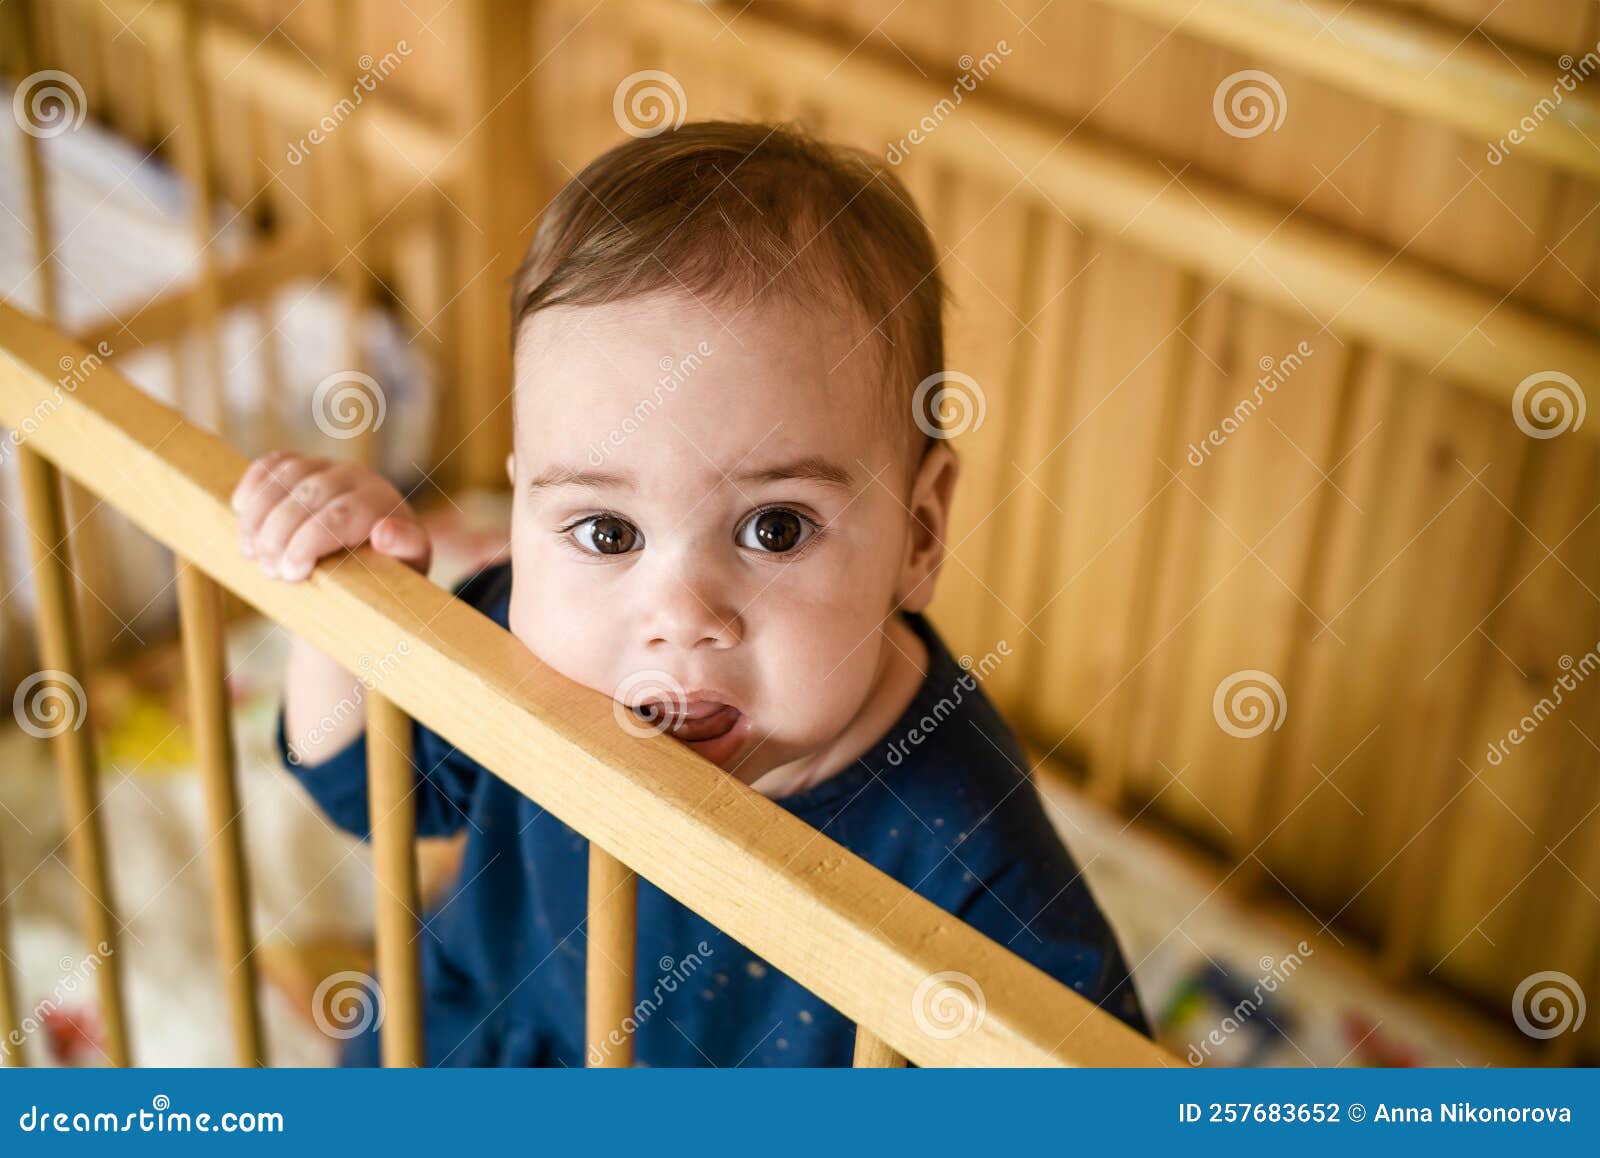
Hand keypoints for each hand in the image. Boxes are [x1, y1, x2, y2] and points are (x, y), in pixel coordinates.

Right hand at [232, 451, 430, 580]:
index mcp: (382, 502)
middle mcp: (357, 477)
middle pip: (308, 497)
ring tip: (250, 552)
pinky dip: (253, 482)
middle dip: (279, 534)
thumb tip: (385, 532)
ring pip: (286, 477)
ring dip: (259, 514)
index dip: (308, 542)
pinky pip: (273, 463)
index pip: (340, 515)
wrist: (379, 552)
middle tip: (269, 571)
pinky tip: (239, 508)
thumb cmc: (391, 567)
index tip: (291, 573)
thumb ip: (404, 550)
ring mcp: (327, 467)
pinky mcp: (303, 466)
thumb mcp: (408, 566)